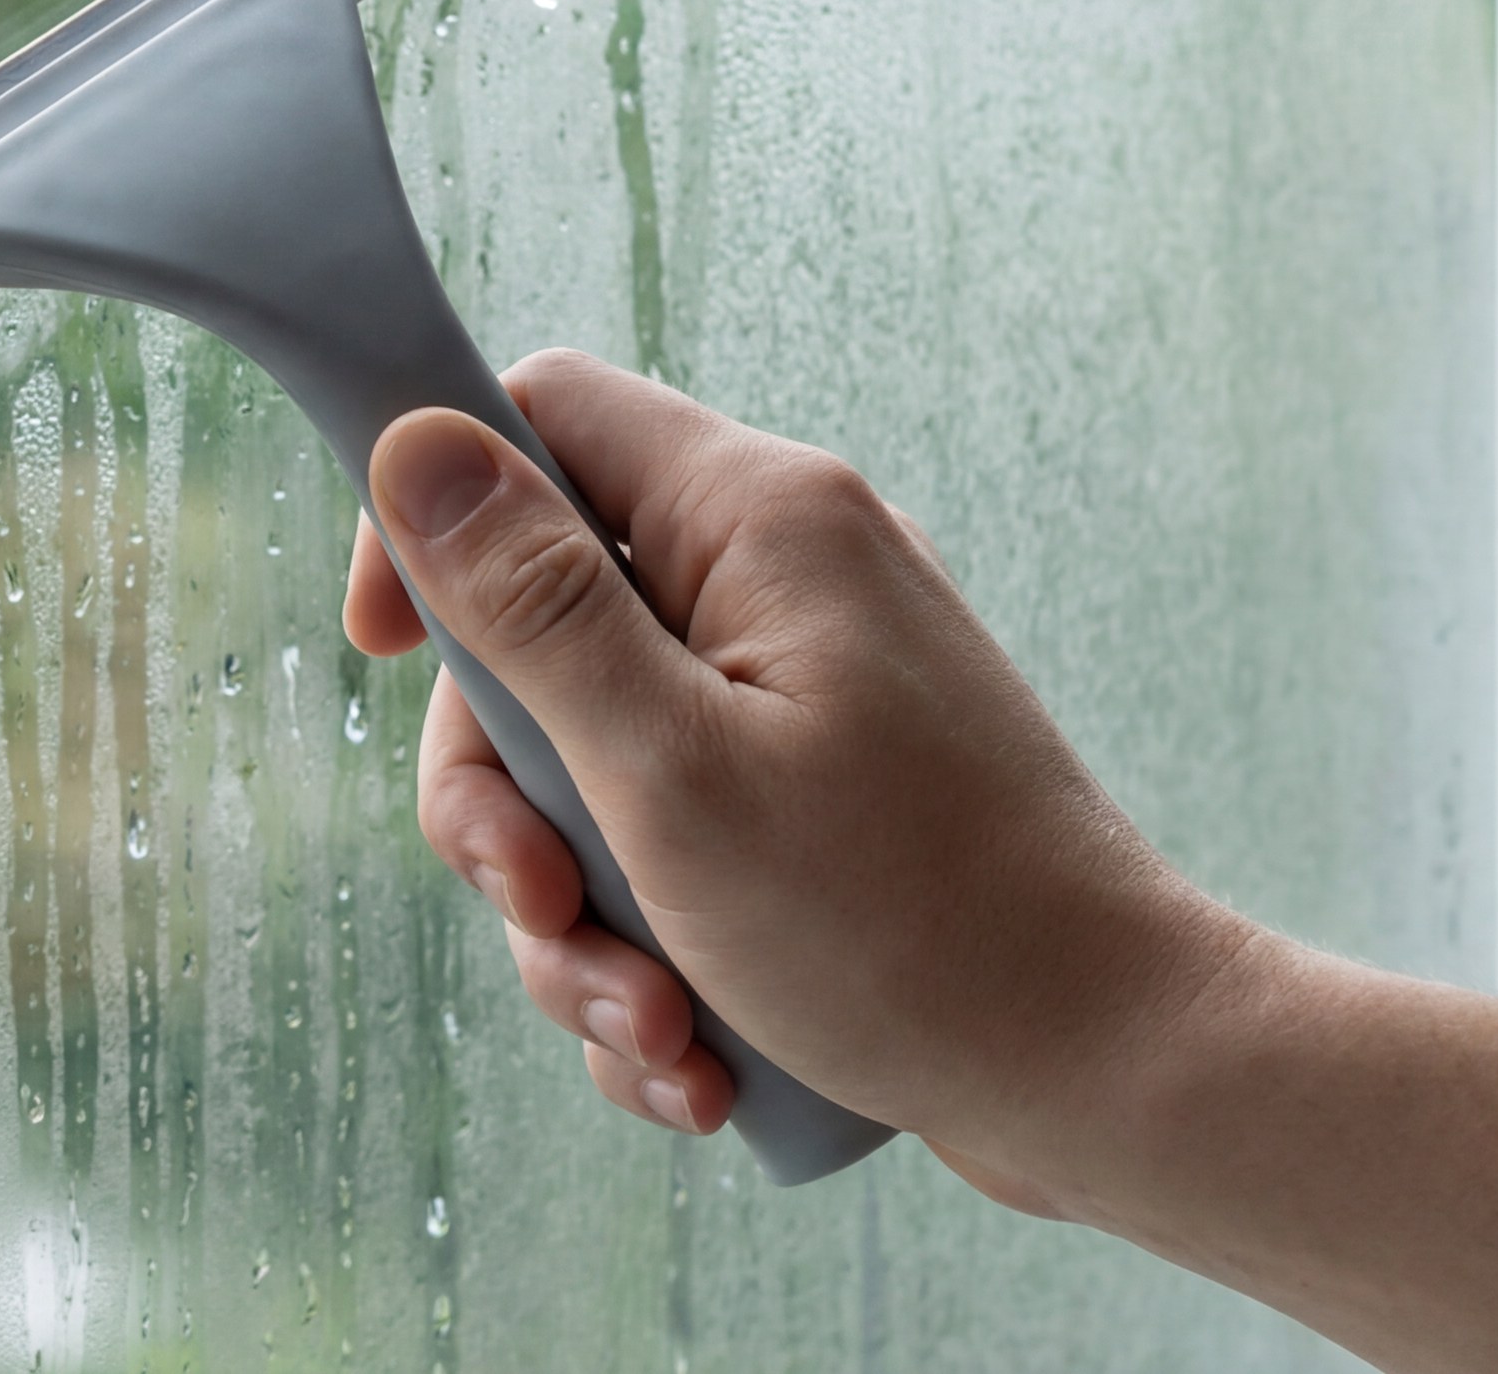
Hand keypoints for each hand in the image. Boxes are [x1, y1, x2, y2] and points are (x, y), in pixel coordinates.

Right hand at [343, 350, 1253, 1208]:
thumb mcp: (672, 773)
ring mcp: (811, 693)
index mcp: (761, 523)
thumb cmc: (912, 930)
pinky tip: (701, 1062)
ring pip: (596, 772)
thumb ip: (533, 608)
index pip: (539, 417)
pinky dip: (659, 959)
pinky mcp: (826, 799)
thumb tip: (415, 445)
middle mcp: (789, 580)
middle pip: (542, 635)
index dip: (431, 515)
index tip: (381, 652)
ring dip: (587, 924)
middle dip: (517, 811)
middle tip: (548, 917)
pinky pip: (673, 847)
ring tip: (660, 1038)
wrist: (1116, 1081)